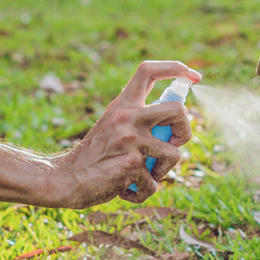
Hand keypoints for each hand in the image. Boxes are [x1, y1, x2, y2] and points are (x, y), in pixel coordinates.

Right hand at [51, 61, 201, 207]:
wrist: (66, 178)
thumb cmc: (94, 156)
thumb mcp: (112, 126)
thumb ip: (138, 119)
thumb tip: (178, 119)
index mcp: (122, 104)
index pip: (149, 70)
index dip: (176, 68)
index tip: (194, 77)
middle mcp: (127, 116)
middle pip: (179, 111)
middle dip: (185, 132)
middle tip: (172, 145)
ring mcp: (130, 139)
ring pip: (174, 154)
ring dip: (163, 171)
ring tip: (142, 175)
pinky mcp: (131, 164)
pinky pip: (155, 183)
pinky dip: (143, 191)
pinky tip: (125, 190)